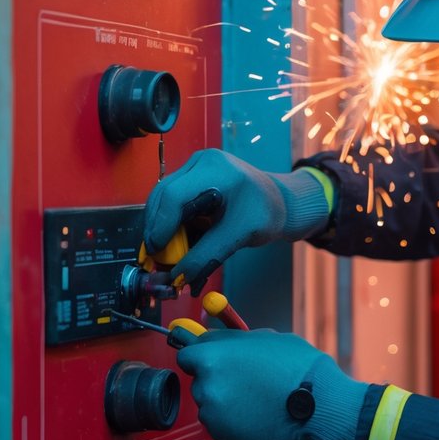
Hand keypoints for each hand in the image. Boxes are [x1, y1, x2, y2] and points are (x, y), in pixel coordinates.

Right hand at [143, 149, 332, 293]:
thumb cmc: (267, 214)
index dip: (161, 224)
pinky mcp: (192, 180)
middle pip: (163, 196)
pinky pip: (172, 203)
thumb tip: (180, 276)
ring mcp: (195, 169)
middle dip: (157, 229)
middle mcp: (200, 163)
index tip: (157, 250)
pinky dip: (171, 225)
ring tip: (167, 255)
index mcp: (215, 169)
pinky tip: (176, 245)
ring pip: (163, 200)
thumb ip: (208, 255)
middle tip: (158, 257)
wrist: (280, 202)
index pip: (175, 195)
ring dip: (162, 228)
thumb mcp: (240, 235)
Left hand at [176, 329, 365, 439]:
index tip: (214, 360)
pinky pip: (229, 428)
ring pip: (215, 407)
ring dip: (230, 404)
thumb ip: (232, 339)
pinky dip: (242, 424)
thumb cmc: (298, 368)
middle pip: (201, 383)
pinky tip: (266, 415)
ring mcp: (216, 418)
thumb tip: (211, 337)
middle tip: (249, 380)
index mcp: (211, 359)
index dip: (202, 357)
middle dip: (219, 381)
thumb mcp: (266, 338)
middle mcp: (206, 389)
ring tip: (263, 399)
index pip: (186, 356)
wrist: (320, 406)